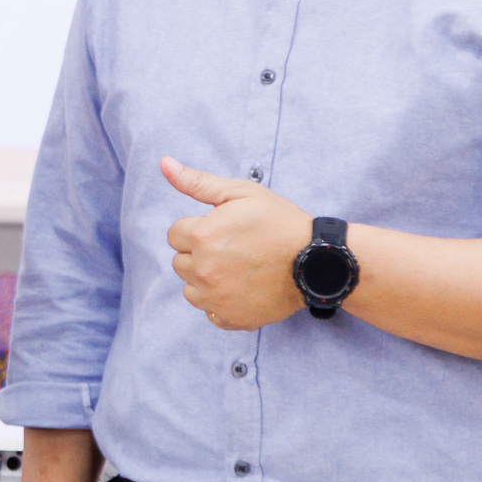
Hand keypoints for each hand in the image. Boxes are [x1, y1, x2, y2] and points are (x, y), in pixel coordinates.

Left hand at [162, 157, 309, 329]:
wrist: (316, 260)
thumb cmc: (279, 222)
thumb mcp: (240, 193)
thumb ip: (197, 182)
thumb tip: (164, 164)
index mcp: (200, 236)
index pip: (174, 235)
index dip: (197, 229)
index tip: (223, 230)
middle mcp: (202, 269)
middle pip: (180, 262)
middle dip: (199, 254)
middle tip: (233, 249)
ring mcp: (215, 298)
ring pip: (190, 288)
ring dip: (206, 279)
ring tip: (236, 269)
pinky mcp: (230, 318)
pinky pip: (209, 311)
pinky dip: (220, 303)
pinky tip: (241, 289)